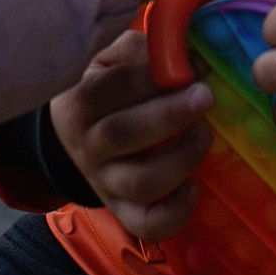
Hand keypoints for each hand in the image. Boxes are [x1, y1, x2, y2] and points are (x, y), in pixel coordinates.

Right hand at [49, 31, 216, 241]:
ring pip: (140, 183)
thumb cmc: (101, 87)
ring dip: (179, 160)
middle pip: (124, 134)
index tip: (193, 64)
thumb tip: (187, 53)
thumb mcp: (106, 59)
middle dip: (169, 115)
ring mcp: (104, 182)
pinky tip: (194, 187)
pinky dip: (174, 213)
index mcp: (80, 100)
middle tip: (205, 96)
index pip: (112, 87)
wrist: (70, 136)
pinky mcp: (122, 210)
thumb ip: (139, 50)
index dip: (154, 76)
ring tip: (204, 136)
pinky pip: (146, 224)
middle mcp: (88, 145)